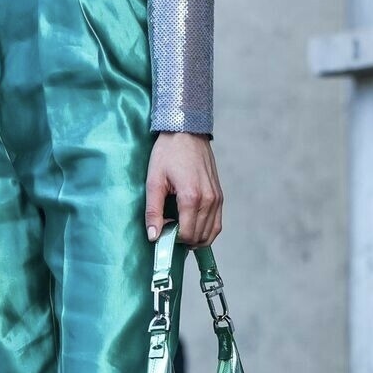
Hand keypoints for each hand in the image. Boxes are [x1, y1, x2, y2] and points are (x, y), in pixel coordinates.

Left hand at [146, 133, 222, 248]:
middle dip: (182, 240)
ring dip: (195, 237)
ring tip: (178, 228)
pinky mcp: (220, 196)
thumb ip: (153, 211)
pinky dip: (205, 230)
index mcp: (192, 197)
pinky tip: (191, 225)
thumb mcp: (153, 181)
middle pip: (199, 237)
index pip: (186, 235)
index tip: (161, 230)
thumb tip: (153, 237)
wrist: (186, 132)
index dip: (172, 239)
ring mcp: (217, 199)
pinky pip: (217, 223)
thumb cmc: (168, 153)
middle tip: (168, 229)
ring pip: (210, 233)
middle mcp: (209, 200)